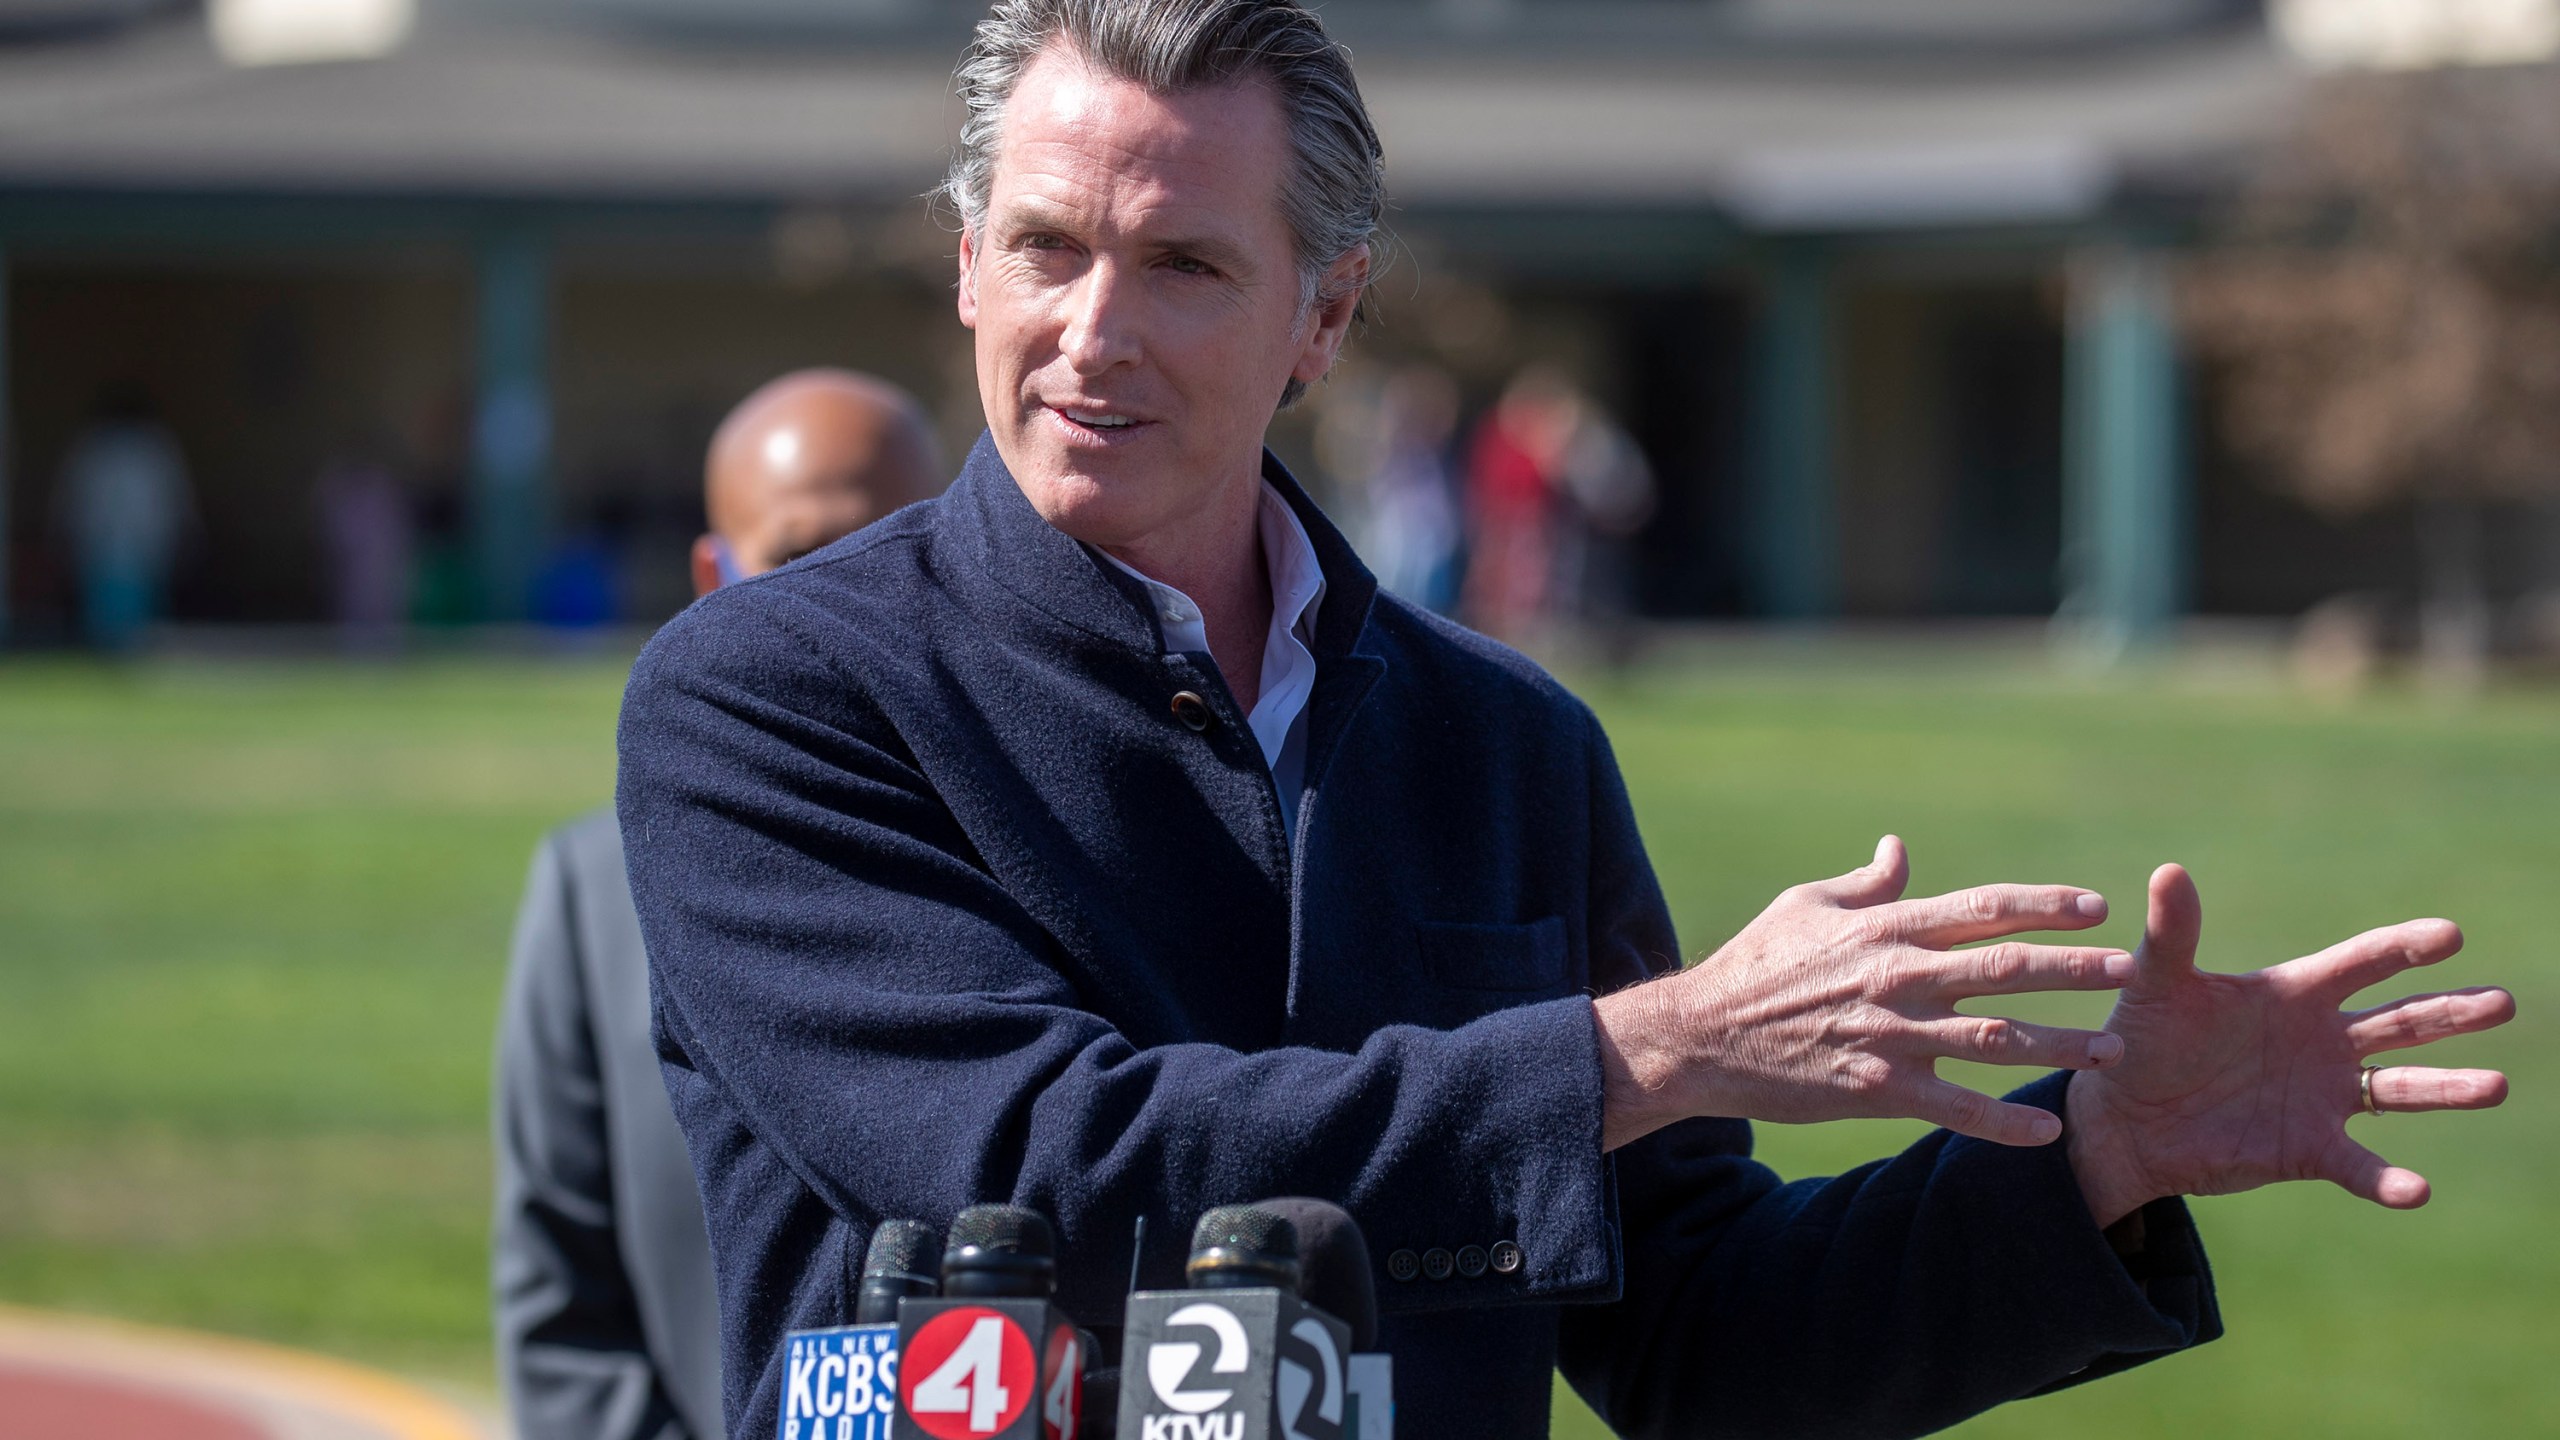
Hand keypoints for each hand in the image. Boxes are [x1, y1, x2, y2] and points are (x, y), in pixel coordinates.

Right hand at [1596, 836, 2135, 1150]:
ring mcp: (1890, 1036)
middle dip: (2075, 968)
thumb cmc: (1754, 963)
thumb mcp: (1805, 904)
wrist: (1701, 1036)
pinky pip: (1955, 1108)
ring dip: (2060, 1044)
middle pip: (2006, 968)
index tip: (2095, 905)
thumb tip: (1901, 850)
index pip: (1982, 908)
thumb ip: (1866, 884)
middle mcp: (1898, 977)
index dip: (2044, 905)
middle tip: (2130, 970)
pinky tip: (2049, 1131)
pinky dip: (2004, 1121)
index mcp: (1886, 928)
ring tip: (2114, 1051)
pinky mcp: (1876, 1089)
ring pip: (1994, 1039)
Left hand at [2064, 864, 2514, 1227]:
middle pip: (2401, 1022)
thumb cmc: (2144, 1040)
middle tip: (2501, 1002)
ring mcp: (2323, 1096)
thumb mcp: (2157, 986)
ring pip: (2400, 1090)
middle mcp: (2323, 1042)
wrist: (2126, 1118)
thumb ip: (2172, 935)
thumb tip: (2169, 871)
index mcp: (2295, 994)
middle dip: (2451, 1012)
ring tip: (2496, 1084)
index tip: (2451, 934)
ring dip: (2449, 1088)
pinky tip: (2417, 1190)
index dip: (2404, 948)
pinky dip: (2388, 1179)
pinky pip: (2359, 1165)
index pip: (2362, 963)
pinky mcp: (2309, 1149)